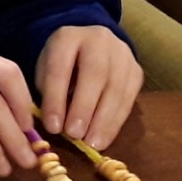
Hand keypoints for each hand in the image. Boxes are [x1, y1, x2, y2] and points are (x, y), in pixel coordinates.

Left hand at [35, 25, 140, 151]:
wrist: (89, 46)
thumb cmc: (61, 65)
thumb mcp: (45, 71)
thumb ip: (48, 93)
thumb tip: (56, 126)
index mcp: (67, 37)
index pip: (60, 68)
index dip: (56, 99)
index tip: (52, 127)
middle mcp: (98, 40)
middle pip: (95, 75)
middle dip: (84, 108)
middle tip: (75, 135)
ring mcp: (122, 54)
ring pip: (116, 87)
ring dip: (104, 120)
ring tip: (93, 143)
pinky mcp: (136, 70)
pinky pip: (129, 97)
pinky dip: (117, 120)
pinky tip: (106, 137)